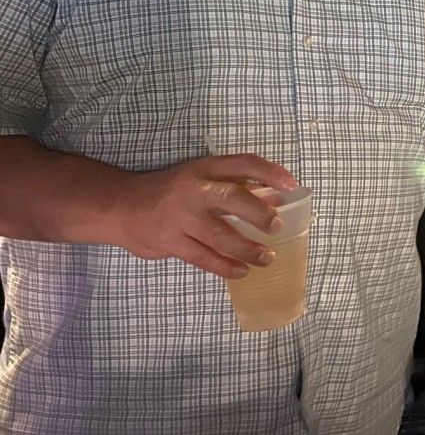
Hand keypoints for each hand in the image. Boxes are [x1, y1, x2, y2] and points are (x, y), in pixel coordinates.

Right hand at [110, 154, 298, 278]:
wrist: (123, 207)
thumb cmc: (173, 190)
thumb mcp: (201, 176)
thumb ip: (236, 183)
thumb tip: (276, 196)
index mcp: (205, 169)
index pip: (243, 163)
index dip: (270, 172)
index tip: (292, 185)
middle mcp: (194, 190)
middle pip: (232, 198)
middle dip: (259, 213)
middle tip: (276, 227)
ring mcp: (181, 218)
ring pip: (220, 235)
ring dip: (248, 248)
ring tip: (268, 257)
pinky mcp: (170, 242)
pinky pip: (203, 258)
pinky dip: (225, 266)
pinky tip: (242, 271)